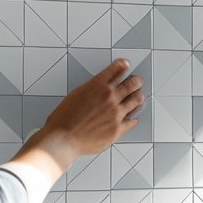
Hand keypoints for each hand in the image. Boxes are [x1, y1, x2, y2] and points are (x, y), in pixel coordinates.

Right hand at [29, 58, 144, 162]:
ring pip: (136, 100)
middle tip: (138, 81)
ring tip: (139, 97)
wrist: (63, 138)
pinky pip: (133, 121)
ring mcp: (116, 113)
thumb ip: (91, 90)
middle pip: (132, 83)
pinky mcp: (118, 128)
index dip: (123, 65)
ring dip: (138, 97)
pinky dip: (133, 118)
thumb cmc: (64, 119)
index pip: (116, 69)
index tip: (126, 65)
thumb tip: (98, 90)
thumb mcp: (76, 95)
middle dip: (136, 81)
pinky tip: (133, 118)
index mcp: (97, 86)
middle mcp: (109, 97)